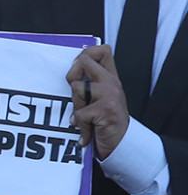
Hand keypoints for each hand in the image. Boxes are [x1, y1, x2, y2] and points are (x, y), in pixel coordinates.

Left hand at [69, 44, 128, 158]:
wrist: (122, 144)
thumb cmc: (107, 122)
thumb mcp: (101, 98)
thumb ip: (91, 83)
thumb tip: (72, 68)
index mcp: (110, 78)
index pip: (102, 51)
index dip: (85, 54)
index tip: (78, 67)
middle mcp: (112, 83)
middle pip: (84, 61)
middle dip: (72, 75)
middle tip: (77, 93)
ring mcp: (110, 94)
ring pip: (77, 88)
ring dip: (76, 106)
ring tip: (86, 117)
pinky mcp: (106, 109)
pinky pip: (79, 113)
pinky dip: (80, 125)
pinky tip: (88, 131)